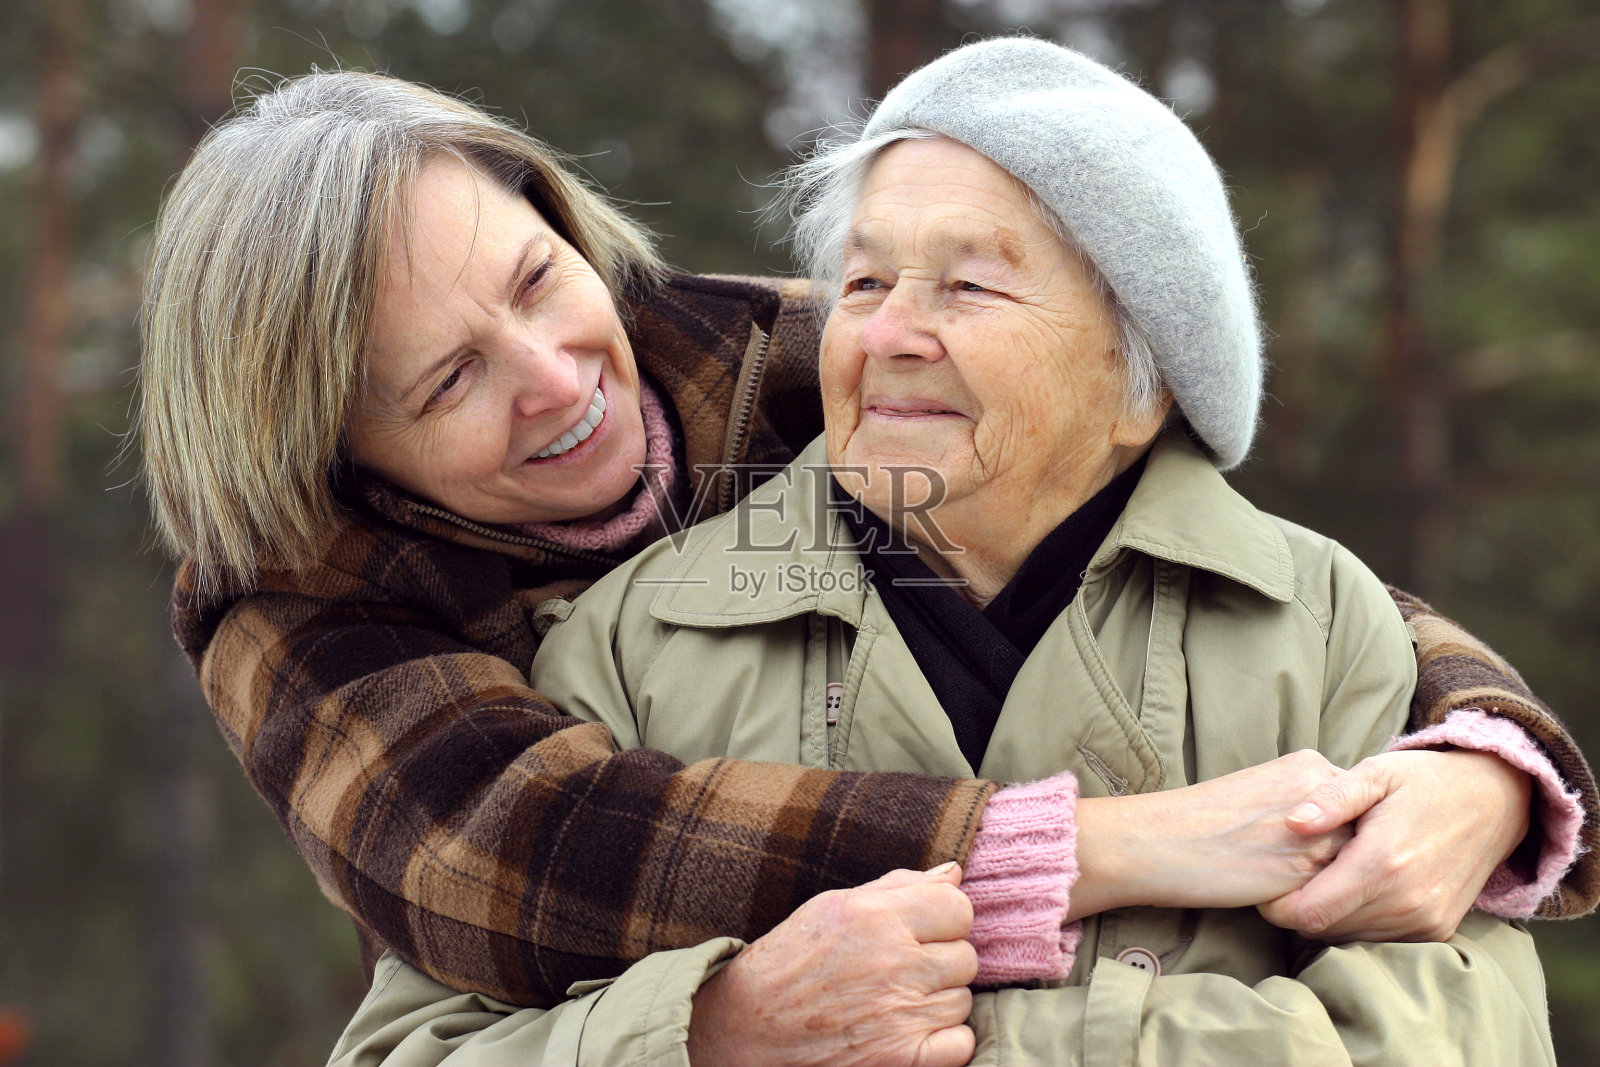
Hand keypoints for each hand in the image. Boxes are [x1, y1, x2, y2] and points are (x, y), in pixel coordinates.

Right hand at [686, 864, 977, 1066]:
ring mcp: (900, 1014)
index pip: (959, 908)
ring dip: (937, 1003)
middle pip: (965, 956)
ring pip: (963, 1000)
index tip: (923, 933)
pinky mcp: (902, 1058)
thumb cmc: (789, 962)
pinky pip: (961, 1043)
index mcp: (876, 917)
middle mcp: (893, 962)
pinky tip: (909, 1033)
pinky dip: (944, 1042)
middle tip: (900, 973)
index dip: (945, 921)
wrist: (744, 1028)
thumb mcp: (835, 907)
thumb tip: (954, 873)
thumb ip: (898, 887)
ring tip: (895, 1002)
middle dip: (939, 963)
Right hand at [1072, 750, 1352, 918]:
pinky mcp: (1305, 872)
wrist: (1157, 840)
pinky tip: (1278, 896)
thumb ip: (1305, 803)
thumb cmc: (1199, 818)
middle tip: (1296, 869)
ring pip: (1352, 867)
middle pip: (1362, 834)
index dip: (1333, 831)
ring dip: (1330, 881)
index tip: (1301, 844)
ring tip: (1285, 883)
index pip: (1354, 806)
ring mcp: (1319, 832)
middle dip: (1341, 856)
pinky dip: (1315, 901)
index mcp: (1309, 765)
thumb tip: (1337, 833)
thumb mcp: (1261, 790)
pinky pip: (1332, 896)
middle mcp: (1324, 793)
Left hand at [1257, 748, 1531, 941]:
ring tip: (1323, 876)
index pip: (1310, 913)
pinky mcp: (1437, 929)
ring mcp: (1425, 920)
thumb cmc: (1424, 782)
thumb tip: (1291, 822)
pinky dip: (1357, 920)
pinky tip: (1353, 887)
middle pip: (1323, 929)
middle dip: (1298, 908)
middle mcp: (1406, 900)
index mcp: (1383, 862)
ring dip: (1328, 915)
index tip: (1266, 884)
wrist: (1495, 801)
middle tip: (1290, 875)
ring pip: (1348, 937)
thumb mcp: (1375, 773)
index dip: (1276, 906)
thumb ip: (1331, 798)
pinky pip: (1378, 939)